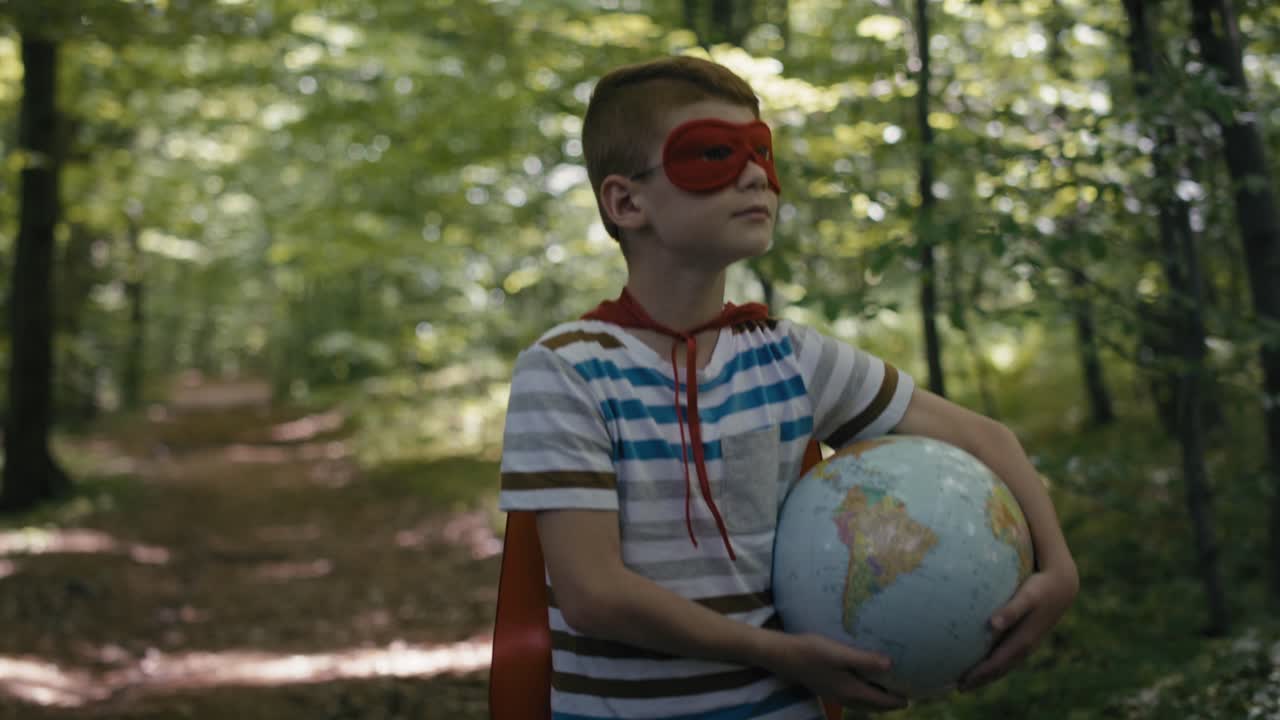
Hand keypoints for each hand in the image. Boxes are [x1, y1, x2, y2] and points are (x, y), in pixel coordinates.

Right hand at [767, 633, 908, 711]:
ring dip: (878, 699)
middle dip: (891, 701)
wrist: (784, 656)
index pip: (882, 702)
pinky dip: (866, 693)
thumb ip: (865, 660)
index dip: (899, 700)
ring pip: (864, 703)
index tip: (915, 694)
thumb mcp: (840, 654)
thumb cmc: (812, 652)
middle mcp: (846, 697)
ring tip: (889, 687)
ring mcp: (836, 694)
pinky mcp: (829, 688)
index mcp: (852, 691)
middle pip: (875, 706)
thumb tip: (890, 665)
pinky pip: (854, 696)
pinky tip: (864, 680)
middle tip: (906, 691)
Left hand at [959, 563, 1078, 690]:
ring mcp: (1026, 645)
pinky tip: (983, 661)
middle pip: (999, 670)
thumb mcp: (1026, 597)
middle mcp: (1024, 648)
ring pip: (1004, 666)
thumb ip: (1011, 611)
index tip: (961, 683)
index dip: (979, 675)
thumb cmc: (1040, 589)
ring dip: (986, 676)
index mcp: (1022, 641)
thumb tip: (993, 624)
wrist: (1061, 587)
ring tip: (967, 681)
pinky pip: (1007, 658)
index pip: (996, 664)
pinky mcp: (1026, 639)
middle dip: (980, 680)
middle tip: (958, 689)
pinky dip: (995, 665)